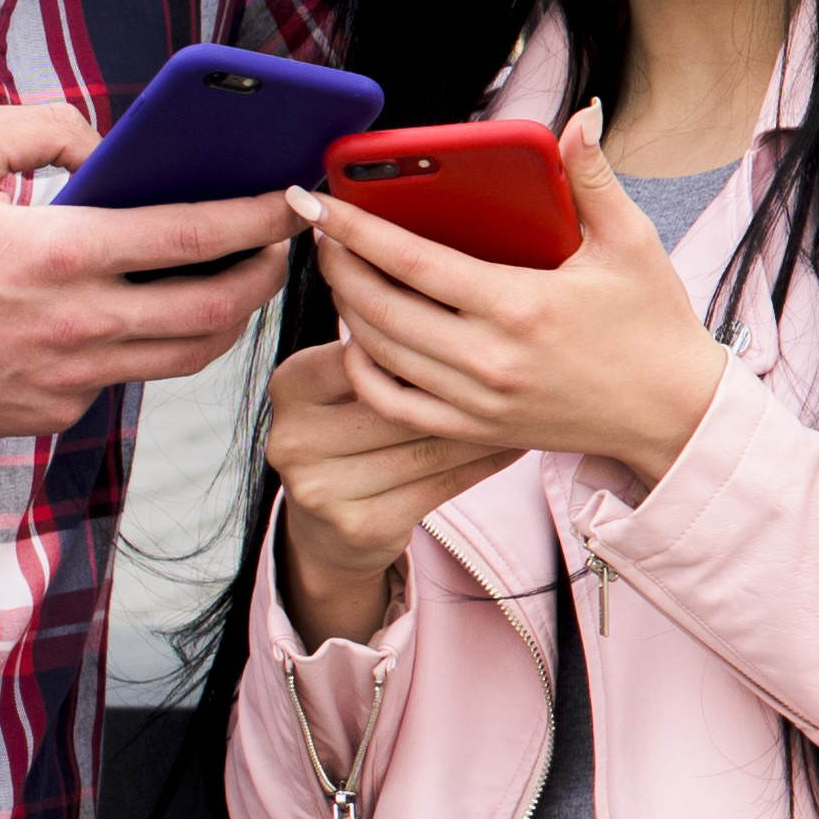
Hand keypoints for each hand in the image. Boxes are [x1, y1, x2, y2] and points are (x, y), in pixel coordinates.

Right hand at [0, 100, 294, 442]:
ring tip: (237, 281)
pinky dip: (142, 346)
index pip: (196, 236)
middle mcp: (78, 322)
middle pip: (216, 310)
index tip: (297, 199)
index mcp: (62, 251)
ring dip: (227, 319)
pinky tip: (142, 316)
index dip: (261, 217)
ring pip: (186, 357)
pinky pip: (123, 379)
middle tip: (283, 245)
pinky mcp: (53, 412)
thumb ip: (44, 126)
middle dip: (268, 275)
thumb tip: (109, 143)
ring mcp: (69, 377)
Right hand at [257, 343, 513, 641]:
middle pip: (400, 401)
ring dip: (487, 421)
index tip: (476, 321)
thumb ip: (378, 342)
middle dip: (463, 381)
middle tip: (521, 357)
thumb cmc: (352, 430)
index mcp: (290, 385)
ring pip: (427, 443)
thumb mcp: (344, 383)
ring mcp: (322, 487)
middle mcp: (294, 437)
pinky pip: (442, 484)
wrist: (328, 528)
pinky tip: (517, 440)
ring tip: (529, 396)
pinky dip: (485, 459)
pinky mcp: (360, 525)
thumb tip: (452, 291)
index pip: (363, 352)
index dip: (423, 339)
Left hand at [285, 114, 730, 484]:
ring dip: (348, 308)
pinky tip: (360, 338)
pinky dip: (365, 370)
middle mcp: (490, 358)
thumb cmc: (653, 323)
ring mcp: (479, 400)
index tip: (315, 201)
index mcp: (521, 306)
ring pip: (379, 353)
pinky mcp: (476, 429)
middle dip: (338, 263)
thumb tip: (582, 117)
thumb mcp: (632, 244)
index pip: (411, 260)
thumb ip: (595, 178)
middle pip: (380, 307)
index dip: (354, 227)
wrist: (673, 413)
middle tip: (321, 230)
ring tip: (341, 272)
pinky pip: (395, 403)